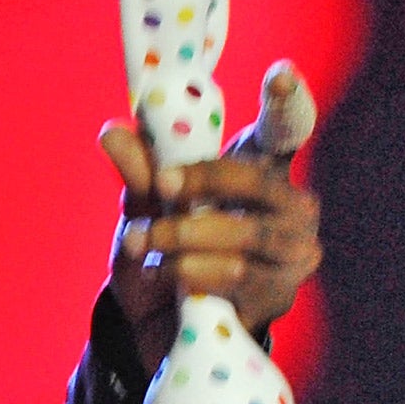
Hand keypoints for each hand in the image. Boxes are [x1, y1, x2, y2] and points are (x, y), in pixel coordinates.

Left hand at [100, 61, 324, 375]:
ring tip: (144, 243)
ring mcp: (292, 254)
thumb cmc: (159, 258)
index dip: (287, 101)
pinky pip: (235, 276)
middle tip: (161, 185)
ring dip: (182, 236)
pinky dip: (190, 272)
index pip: (284, 130)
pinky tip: (165, 277)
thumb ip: (138, 174)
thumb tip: (112, 131)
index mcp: (261, 173)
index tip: (281, 72)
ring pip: (241, 235)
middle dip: (201, 182)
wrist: (154, 331)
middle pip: (256, 182)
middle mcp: (289, 209)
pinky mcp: (278, 296)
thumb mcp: (142, 213)